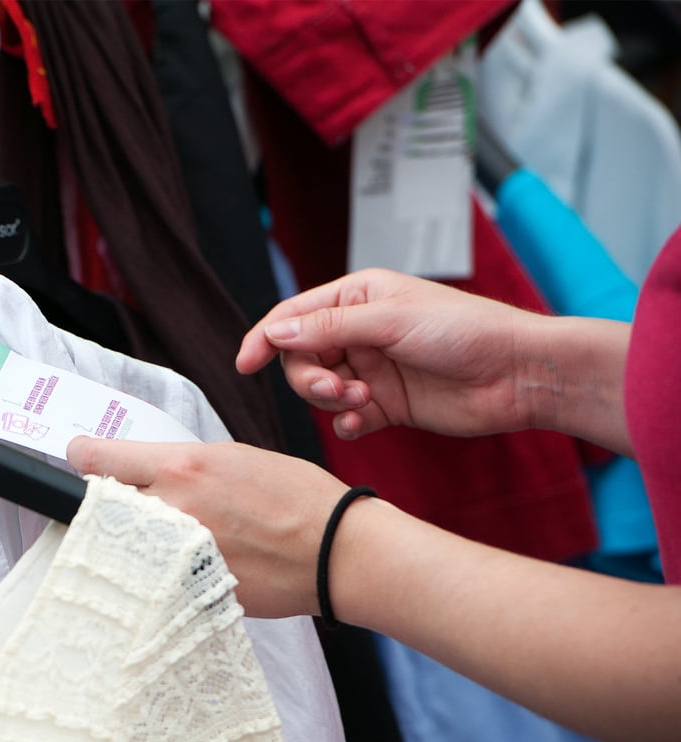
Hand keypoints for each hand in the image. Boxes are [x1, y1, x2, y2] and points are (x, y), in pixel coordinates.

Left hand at [66, 437, 351, 618]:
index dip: (82, 458)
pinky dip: (162, 572)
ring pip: (126, 546)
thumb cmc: (295, 497)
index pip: (97, 460)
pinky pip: (156, 578)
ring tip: (166, 536)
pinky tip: (186, 566)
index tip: (79, 459)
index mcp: (180, 467)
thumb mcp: (231, 457)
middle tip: (131, 504)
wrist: (336, 550)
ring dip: (135, 540)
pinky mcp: (188, 592)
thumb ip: (180, 465)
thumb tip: (145, 472)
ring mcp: (176, 557)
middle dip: (110, 502)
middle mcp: (170, 510)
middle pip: (103, 505)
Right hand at [237, 268, 540, 439]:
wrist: (518, 374)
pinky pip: (345, 416)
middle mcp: (360, 331)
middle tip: (333, 388)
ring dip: (328, 398)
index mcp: (357, 297)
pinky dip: (344, 421)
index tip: (245, 364)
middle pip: (302, 357)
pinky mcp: (386, 404)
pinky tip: (358, 422)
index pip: (294, 317)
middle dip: (308, 376)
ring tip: (358, 401)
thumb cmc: (466, 331)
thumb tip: (277, 333)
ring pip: (320, 389)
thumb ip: (330, 327)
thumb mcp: (391, 321)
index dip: (265, 338)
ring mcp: (372, 369)